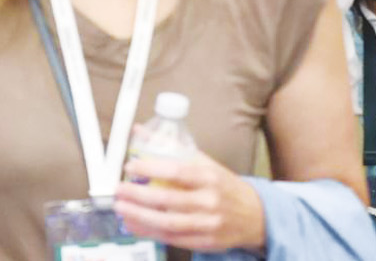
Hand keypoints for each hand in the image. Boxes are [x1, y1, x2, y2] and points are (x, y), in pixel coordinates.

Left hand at [113, 143, 265, 252]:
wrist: (256, 215)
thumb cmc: (225, 186)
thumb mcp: (205, 163)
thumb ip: (171, 147)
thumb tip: (141, 132)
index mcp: (210, 177)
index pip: (177, 171)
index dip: (151, 167)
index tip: (131, 165)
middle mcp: (210, 201)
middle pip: (169, 199)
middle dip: (139, 195)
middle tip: (119, 189)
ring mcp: (208, 224)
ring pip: (169, 223)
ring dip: (140, 216)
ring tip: (122, 207)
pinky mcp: (205, 242)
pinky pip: (173, 239)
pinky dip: (150, 232)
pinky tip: (134, 225)